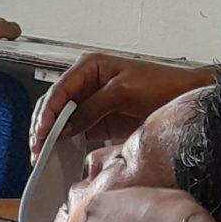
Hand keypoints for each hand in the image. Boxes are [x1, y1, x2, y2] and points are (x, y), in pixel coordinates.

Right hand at [32, 54, 213, 154]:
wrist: (183, 97)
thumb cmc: (159, 84)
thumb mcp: (123, 92)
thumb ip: (93, 107)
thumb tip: (67, 126)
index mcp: (89, 67)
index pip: (58, 90)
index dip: (47, 113)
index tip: (41, 134)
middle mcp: (86, 82)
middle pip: (53, 104)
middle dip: (42, 126)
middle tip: (36, 149)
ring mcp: (91, 101)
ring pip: (60, 118)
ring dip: (49, 136)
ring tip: (41, 154)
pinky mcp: (98, 120)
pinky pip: (74, 130)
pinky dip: (63, 141)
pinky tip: (57, 152)